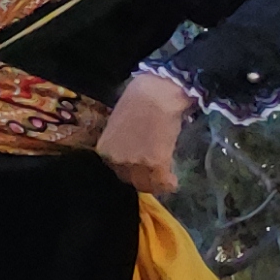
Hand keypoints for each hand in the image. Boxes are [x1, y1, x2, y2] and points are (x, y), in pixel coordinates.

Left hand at [96, 72, 194, 194]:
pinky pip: (162, 182)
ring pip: (147, 184)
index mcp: (105, 151)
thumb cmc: (138, 102)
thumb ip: (122, 144)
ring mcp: (135, 163)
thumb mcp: (119, 126)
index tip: (141, 172)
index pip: (117, 172)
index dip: (131, 173)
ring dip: (157, 183)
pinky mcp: (155, 164)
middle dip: (143, 179)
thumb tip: (133, 152)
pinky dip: (169, 184)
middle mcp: (117, 160)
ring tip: (166, 180)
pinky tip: (174, 181)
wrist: (155, 95)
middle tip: (155, 176)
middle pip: (130, 181)